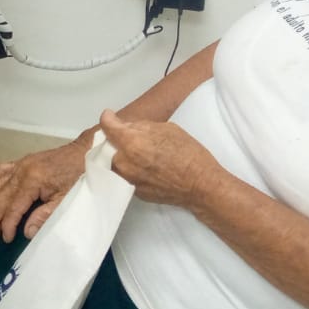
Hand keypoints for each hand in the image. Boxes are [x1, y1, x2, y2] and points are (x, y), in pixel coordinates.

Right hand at [0, 135, 91, 241]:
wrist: (86, 153)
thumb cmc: (79, 178)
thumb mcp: (66, 200)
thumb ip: (44, 216)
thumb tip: (26, 232)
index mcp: (33, 181)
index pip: (14, 207)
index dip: (7, 224)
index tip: (4, 238)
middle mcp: (22, 171)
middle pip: (1, 196)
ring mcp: (21, 164)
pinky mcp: (23, 161)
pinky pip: (1, 170)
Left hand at [99, 109, 223, 210]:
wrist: (201, 186)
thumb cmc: (188, 154)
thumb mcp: (167, 129)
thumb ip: (141, 127)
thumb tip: (127, 127)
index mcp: (131, 143)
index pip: (107, 126)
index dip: (108, 118)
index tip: (110, 116)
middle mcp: (124, 163)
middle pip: (107, 146)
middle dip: (116, 139)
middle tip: (130, 136)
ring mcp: (127, 180)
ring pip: (113, 163)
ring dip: (120, 155)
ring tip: (136, 152)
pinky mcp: (133, 191)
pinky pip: (124, 176)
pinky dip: (128, 169)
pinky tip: (144, 166)